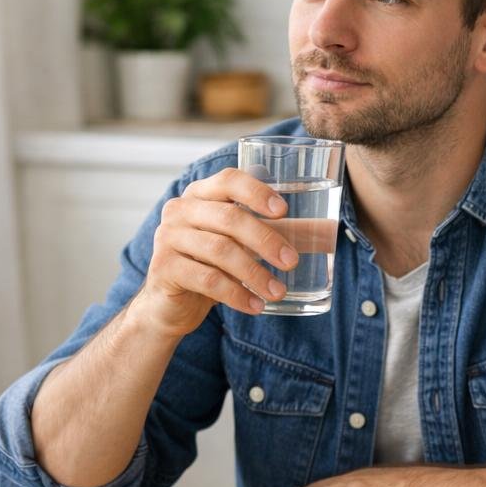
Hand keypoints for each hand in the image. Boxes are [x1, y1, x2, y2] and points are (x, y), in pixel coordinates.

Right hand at [129, 167, 298, 338]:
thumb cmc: (209, 266)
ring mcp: (168, 237)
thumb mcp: (236, 244)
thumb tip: (321, 232)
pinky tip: (255, 306)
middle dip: (266, 240)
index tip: (284, 210)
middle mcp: (180, 209)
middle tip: (291, 261)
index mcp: (200, 195)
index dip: (257, 192)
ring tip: (277, 291)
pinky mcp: (164, 268)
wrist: (169, 304)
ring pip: (220, 251)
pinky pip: (207, 280)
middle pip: (229, 218)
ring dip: (255, 273)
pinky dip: (236, 294)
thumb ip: (266, 232)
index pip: (229, 180)